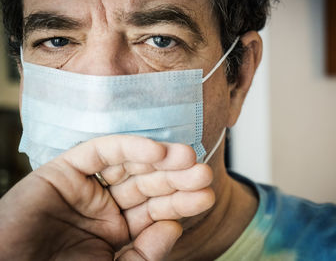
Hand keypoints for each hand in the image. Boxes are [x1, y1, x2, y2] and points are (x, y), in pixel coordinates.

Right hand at [0, 135, 213, 259]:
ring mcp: (86, 188)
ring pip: (130, 165)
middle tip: (203, 173)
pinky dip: (128, 147)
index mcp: (119, 232)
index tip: (207, 196)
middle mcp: (106, 206)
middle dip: (176, 178)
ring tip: (188, 159)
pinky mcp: (64, 170)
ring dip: (160, 159)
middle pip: (148, 184)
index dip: (182, 202)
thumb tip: (174, 226)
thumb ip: (145, 254)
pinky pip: (100, 152)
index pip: (158, 211)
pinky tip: (156, 152)